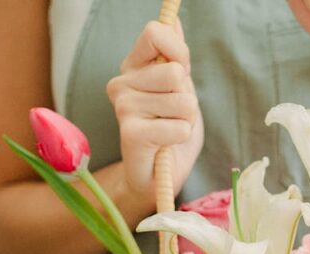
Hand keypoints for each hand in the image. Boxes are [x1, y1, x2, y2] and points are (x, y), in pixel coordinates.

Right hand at [106, 21, 203, 200]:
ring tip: (169, 130)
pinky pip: (179, 127)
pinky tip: (165, 144)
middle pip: (176, 71)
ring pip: (183, 101)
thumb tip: (173, 21)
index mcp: (133, 66)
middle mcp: (122, 82)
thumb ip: (176, 56)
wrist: (157, 175)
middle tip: (173, 115)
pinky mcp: (130, 133)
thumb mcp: (180, 90)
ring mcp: (123, 107)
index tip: (180, 76)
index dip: (179, 52)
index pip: (157, 33)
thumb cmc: (169, 131)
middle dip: (187, 97)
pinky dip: (181, 137)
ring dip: (186, 120)